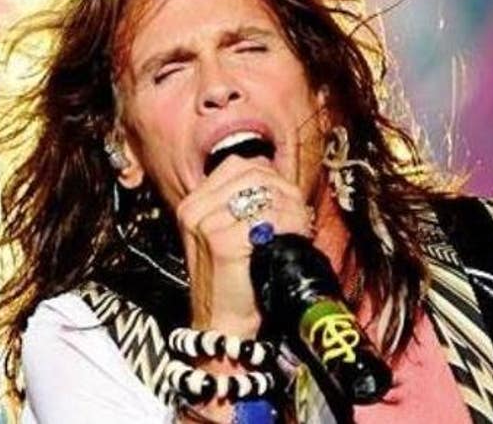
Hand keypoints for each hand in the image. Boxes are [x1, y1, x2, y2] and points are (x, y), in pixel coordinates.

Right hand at [175, 155, 312, 337]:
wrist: (222, 326)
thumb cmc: (234, 284)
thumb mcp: (228, 237)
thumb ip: (243, 207)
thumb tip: (277, 182)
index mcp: (193, 203)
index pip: (237, 167)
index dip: (270, 177)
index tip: (287, 199)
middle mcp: (194, 209)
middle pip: (252, 174)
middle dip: (284, 190)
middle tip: (300, 213)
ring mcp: (206, 224)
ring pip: (263, 193)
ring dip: (291, 207)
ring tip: (300, 226)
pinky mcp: (222, 241)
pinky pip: (268, 217)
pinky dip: (290, 224)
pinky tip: (296, 237)